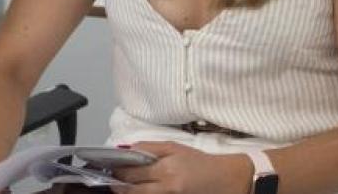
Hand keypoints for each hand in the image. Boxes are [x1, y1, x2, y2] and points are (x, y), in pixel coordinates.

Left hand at [115, 142, 251, 193]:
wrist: (225, 179)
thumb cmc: (200, 162)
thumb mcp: (174, 147)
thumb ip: (149, 148)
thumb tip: (125, 149)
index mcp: (166, 169)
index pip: (132, 172)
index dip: (118, 171)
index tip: (111, 167)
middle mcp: (167, 187)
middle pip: (132, 190)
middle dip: (119, 184)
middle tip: (113, 179)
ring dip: (129, 192)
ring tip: (123, 186)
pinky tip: (140, 190)